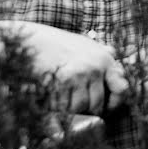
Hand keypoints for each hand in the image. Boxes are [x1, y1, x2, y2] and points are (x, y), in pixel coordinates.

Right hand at [0, 21, 128, 114]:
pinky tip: (48, 92)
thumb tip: (121, 69)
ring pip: (81, 107)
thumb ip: (102, 57)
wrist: (25, 40)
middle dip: (85, 108)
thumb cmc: (54, 44)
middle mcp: (96, 65)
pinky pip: (64, 106)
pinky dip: (55, 105)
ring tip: (58, 93)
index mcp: (105, 57)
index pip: (122, 88)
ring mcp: (81, 73)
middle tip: (70, 99)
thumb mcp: (83, 45)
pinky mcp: (64, 81)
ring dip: (68, 107)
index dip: (114, 102)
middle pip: (98, 104)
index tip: (106, 107)